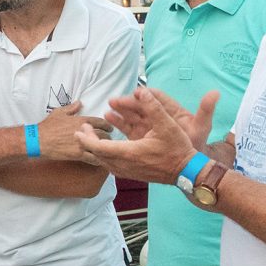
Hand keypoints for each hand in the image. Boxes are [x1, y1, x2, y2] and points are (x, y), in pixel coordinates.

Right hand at [33, 101, 110, 161]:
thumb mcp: (59, 112)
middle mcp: (85, 131)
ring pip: (101, 146)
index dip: (107, 126)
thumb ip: (72, 108)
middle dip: (108, 138)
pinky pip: (94, 159)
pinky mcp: (79, 155)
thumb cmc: (47, 126)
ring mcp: (83, 143)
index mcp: (82, 120)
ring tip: (105, 151)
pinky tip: (100, 161)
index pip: (101, 122)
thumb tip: (80, 102)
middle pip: (105, 135)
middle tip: (108, 141)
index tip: (109, 128)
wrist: (38, 140)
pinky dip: (99, 160)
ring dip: (104, 149)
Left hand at [77, 88, 218, 184]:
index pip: (98, 148)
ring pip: (103, 162)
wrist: (185, 171)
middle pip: (97, 155)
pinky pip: (111, 166)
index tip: (80, 129)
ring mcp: (128, 172)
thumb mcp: (167, 124)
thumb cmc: (177, 148)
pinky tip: (107, 148)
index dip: (85, 138)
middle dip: (88, 141)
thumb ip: (153, 106)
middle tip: (84, 129)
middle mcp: (124, 165)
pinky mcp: (132, 174)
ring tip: (92, 136)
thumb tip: (141, 90)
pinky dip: (104, 156)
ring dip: (96, 148)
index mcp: (129, 153)